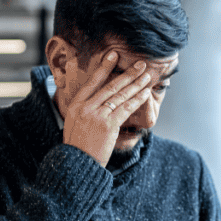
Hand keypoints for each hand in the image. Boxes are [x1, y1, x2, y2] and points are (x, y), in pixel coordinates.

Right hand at [62, 50, 152, 167]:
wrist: (77, 165)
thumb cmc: (77, 149)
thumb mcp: (73, 126)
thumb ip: (82, 112)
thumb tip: (93, 103)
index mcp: (75, 105)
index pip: (92, 82)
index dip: (104, 67)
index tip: (113, 55)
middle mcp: (85, 107)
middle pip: (110, 85)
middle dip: (127, 73)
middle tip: (140, 63)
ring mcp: (97, 115)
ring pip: (120, 95)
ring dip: (136, 83)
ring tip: (147, 75)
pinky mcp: (108, 124)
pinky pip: (126, 108)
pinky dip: (137, 99)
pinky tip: (145, 92)